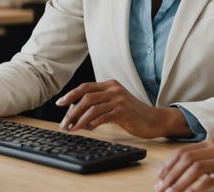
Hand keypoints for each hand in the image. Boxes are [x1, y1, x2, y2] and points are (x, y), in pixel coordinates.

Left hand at [55, 80, 189, 138]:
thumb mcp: (114, 106)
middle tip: (63, 123)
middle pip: (86, 97)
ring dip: (78, 119)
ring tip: (71, 129)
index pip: (86, 87)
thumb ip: (98, 107)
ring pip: (92, 107)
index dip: (71, 95)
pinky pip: (102, 117)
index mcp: (111, 85)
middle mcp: (114, 89)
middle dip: (71, 111)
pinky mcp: (123, 111)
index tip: (59, 104)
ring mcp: (119, 99)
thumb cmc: (133, 114)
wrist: (154, 120)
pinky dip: (92, 123)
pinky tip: (87, 129)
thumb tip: (77, 117)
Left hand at [157, 142, 213, 191]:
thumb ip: (210, 158)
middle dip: (169, 174)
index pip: (184, 151)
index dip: (169, 164)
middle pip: (186, 159)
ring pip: (194, 168)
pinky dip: (196, 188)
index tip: (160, 177)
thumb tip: (189, 169)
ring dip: (179, 182)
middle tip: (160, 187)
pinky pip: (209, 180)